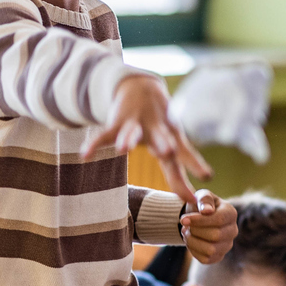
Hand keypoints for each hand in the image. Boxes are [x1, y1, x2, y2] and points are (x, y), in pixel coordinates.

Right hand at [82, 75, 213, 202]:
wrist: (140, 87)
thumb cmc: (160, 123)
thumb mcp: (174, 141)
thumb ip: (181, 169)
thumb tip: (193, 198)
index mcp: (171, 139)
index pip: (183, 158)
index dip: (191, 171)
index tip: (200, 189)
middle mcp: (156, 130)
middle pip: (160, 138)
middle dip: (163, 144)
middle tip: (168, 151)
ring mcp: (136, 124)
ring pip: (131, 131)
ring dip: (127, 139)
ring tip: (122, 149)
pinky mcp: (118, 121)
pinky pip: (104, 134)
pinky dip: (94, 144)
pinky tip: (85, 155)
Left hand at [180, 191, 237, 265]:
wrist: (197, 218)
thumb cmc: (201, 205)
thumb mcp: (201, 196)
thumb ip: (204, 200)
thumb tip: (207, 211)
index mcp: (231, 213)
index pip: (219, 220)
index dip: (199, 221)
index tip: (182, 219)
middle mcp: (233, 231)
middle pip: (216, 236)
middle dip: (195, 231)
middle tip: (184, 226)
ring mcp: (227, 245)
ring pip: (210, 250)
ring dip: (193, 242)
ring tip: (186, 233)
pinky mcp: (218, 256)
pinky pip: (205, 260)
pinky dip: (193, 251)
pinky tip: (190, 241)